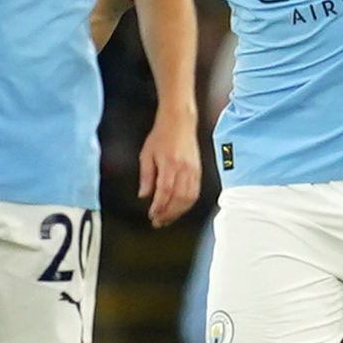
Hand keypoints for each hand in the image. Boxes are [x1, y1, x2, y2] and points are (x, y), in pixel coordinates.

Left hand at [138, 104, 200, 227]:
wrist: (180, 121)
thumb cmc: (161, 135)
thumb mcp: (146, 154)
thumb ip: (146, 176)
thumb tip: (144, 195)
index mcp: (169, 164)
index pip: (165, 191)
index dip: (159, 207)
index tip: (152, 215)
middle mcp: (184, 168)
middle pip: (178, 198)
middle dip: (168, 213)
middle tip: (159, 221)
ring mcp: (193, 170)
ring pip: (189, 198)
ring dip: (179, 211)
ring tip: (168, 218)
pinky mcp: (198, 170)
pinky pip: (196, 192)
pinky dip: (188, 203)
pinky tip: (180, 208)